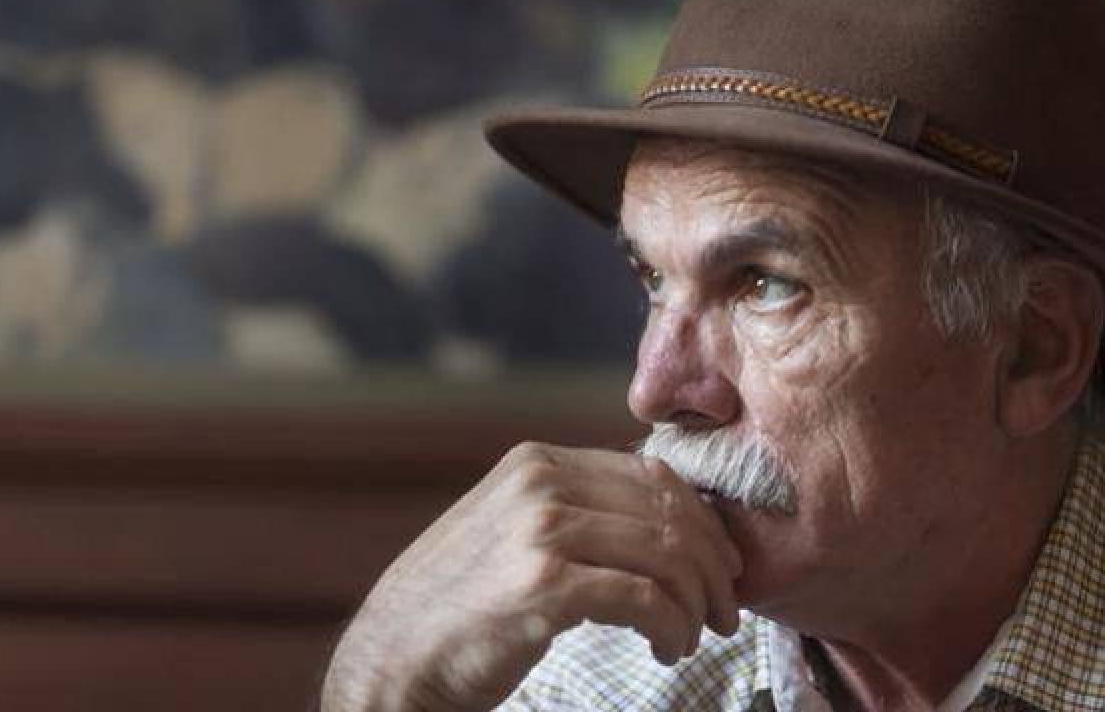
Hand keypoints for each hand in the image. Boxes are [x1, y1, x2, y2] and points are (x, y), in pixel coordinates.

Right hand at [320, 441, 743, 711]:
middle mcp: (540, 483)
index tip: (721, 565)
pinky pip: (646, 600)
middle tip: (724, 612)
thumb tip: (664, 518)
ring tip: (693, 636)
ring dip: (697, 604)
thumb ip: (574, 511)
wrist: (394, 655)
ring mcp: (541, 530)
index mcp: (536, 462)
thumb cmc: (458, 603)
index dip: (702, 521)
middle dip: (712, 568)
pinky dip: (673, 628)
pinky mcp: (546, 586)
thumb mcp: (510, 530)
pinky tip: (666, 648)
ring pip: (667, 555)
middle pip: (669, 513)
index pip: (652, 475)